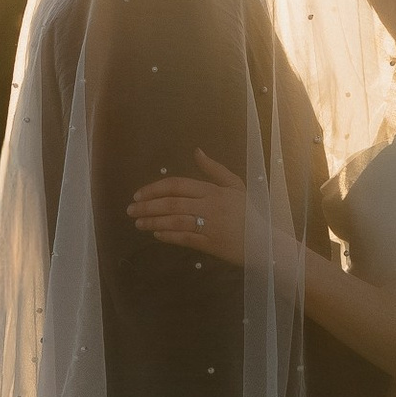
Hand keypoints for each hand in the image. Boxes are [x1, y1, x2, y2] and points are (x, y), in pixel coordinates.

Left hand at [128, 148, 254, 266]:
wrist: (264, 243)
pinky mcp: (211, 245)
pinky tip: (156, 233)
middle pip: (172, 203)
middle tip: (131, 210)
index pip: (178, 185)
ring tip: (138, 223)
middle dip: (148, 206)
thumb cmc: (248, 213)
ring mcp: (210, 226)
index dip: (155, 189)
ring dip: (153, 221)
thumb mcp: (235, 186)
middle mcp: (210, 206)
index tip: (138, 194)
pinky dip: (168, 235)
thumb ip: (214, 169)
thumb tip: (197, 151)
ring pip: (175, 221)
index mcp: (213, 190)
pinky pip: (184, 238)